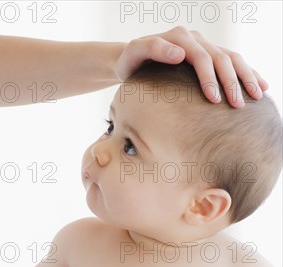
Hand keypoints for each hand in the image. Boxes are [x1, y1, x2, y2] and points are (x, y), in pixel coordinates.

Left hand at [115, 26, 267, 107]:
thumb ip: (152, 49)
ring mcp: (203, 45)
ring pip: (232, 58)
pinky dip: (247, 73)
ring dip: (246, 77)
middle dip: (232, 82)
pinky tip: (260, 86)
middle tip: (237, 106)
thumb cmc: (131, 63)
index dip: (209, 78)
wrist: (131, 61)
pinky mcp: (208, 55)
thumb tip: (180, 54)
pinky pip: (232, 62)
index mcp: (179, 37)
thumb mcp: (134, 54)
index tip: (214, 100)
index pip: (201, 57)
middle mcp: (194, 38)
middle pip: (221, 58)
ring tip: (257, 97)